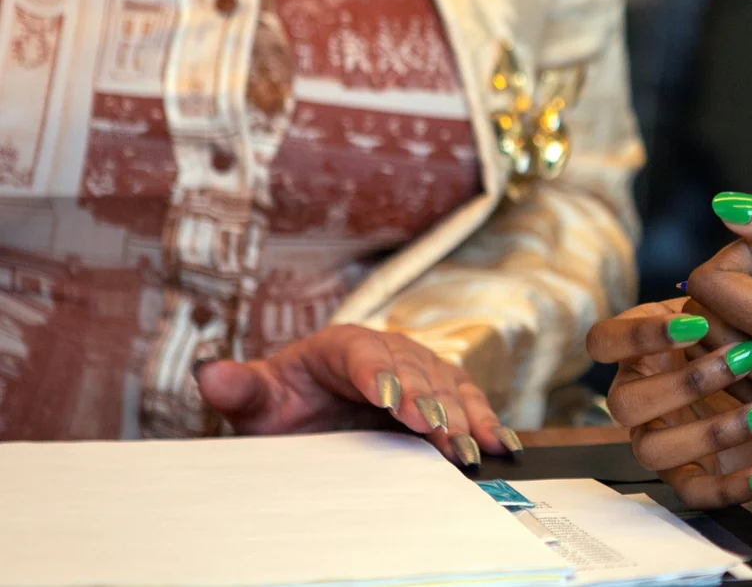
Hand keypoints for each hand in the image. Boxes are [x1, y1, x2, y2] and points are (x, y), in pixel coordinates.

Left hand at [194, 324, 521, 465]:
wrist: (310, 414)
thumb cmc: (284, 404)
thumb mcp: (256, 401)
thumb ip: (239, 388)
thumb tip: (210, 373)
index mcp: (343, 345)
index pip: (366, 357)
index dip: (383, 377)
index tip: (393, 400)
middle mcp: (389, 352)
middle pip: (417, 374)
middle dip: (432, 404)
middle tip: (442, 434)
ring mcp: (420, 373)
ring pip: (449, 389)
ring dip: (465, 417)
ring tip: (477, 446)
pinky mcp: (441, 396)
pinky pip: (467, 405)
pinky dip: (484, 423)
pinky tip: (501, 443)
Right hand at [586, 297, 751, 507]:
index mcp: (638, 347)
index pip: (603, 341)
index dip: (639, 335)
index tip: (695, 322)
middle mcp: (636, 395)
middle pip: (624, 402)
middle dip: (685, 383)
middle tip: (748, 358)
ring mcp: (658, 438)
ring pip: (652, 449)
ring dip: (710, 431)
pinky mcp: (691, 474)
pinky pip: (693, 493)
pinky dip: (730, 489)